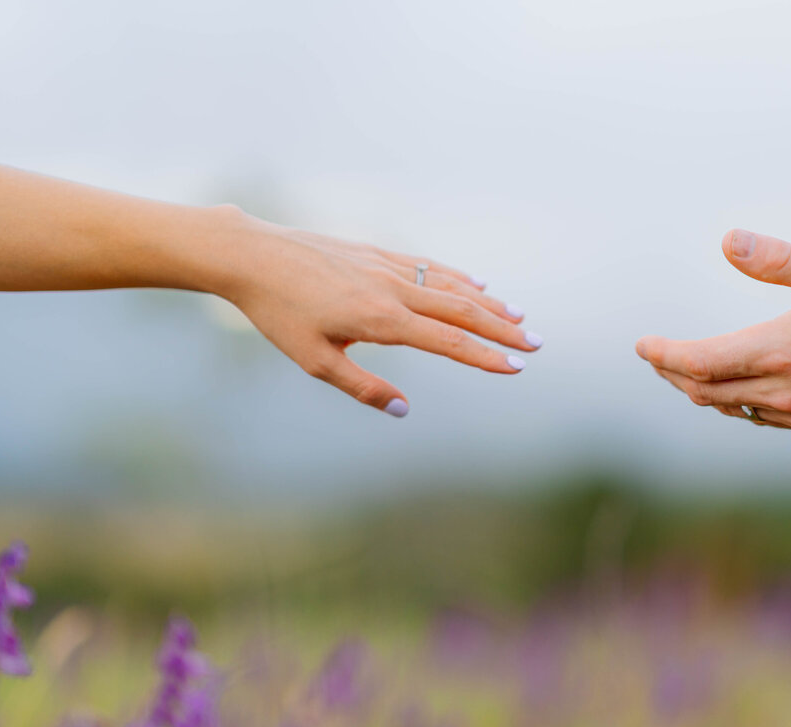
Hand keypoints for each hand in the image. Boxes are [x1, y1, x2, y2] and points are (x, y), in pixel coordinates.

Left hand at [213, 209, 541, 416]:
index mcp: (382, 321)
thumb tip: (404, 410)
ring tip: (519, 315)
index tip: (517, 367)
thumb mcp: (315, 361)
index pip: (448, 342)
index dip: (486, 356)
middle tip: (538, 342)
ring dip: (488, 302)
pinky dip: (459, 276)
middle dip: (503, 328)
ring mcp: (388, 267)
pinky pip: (429, 266)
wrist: (252, 255)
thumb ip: (363, 387)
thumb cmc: (278, 314)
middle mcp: (393, 290)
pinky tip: (476, 282)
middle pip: (462, 310)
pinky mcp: (377, 253)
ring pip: (451, 285)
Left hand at [635, 229, 790, 433]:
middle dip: (674, 373)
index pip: (696, 363)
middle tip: (657, 356)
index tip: (643, 344)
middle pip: (704, 391)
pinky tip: (739, 391)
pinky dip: (736, 404)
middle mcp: (782, 393)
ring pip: (731, 409)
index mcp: (778, 353)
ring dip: (702, 391)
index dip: (663, 354)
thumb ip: (780, 259)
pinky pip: (761, 420)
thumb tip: (728, 241)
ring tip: (687, 372)